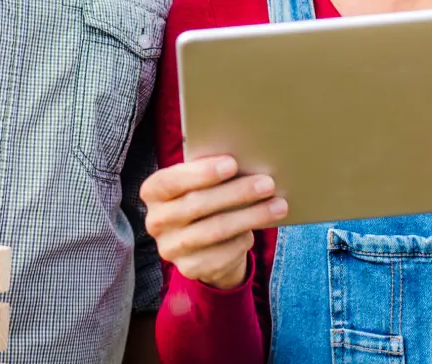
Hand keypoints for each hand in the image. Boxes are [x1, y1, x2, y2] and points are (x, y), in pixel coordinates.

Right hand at [140, 155, 287, 290]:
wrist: (200, 243)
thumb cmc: (203, 197)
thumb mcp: (198, 182)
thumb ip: (209, 172)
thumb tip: (246, 161)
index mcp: (153, 192)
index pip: (171, 181)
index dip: (201, 173)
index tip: (233, 164)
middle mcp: (156, 221)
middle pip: (197, 205)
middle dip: (236, 193)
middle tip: (267, 183)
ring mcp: (171, 248)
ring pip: (214, 230)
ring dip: (250, 216)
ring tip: (278, 205)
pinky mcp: (189, 269)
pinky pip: (222, 254)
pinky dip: (242, 240)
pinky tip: (256, 231)